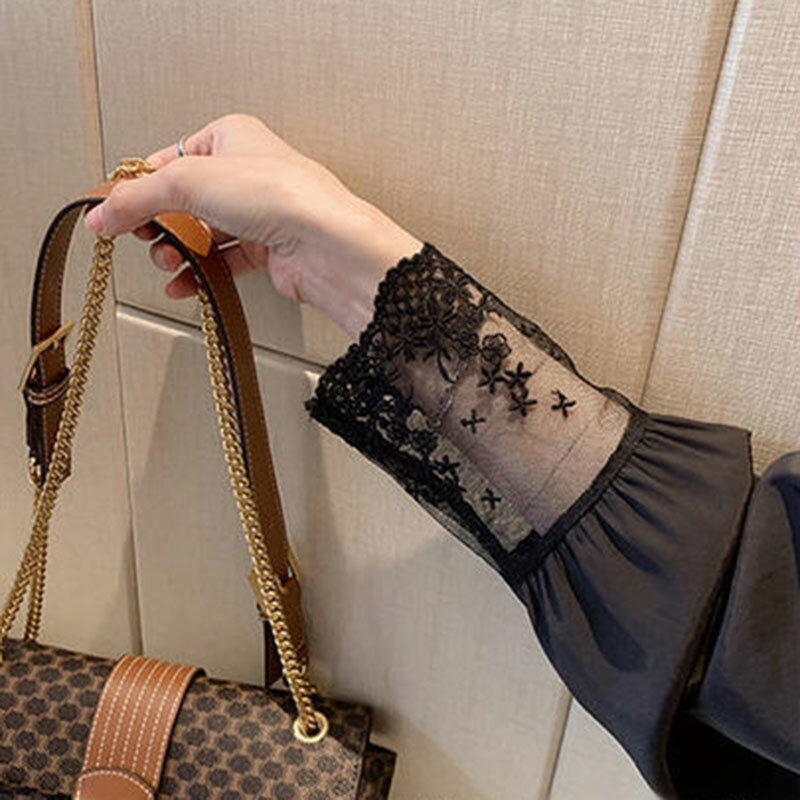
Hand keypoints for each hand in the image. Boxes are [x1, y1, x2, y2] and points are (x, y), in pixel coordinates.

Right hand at [84, 113, 423, 338]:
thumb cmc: (281, 196)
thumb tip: (102, 213)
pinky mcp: (269, 250)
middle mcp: (247, 173)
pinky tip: (184, 286)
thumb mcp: (190, 182)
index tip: (115, 210)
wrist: (328, 244)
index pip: (170, 159)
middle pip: (184, 200)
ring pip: (203, 233)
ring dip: (178, 252)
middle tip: (144, 239)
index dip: (141, 186)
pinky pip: (223, 262)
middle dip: (159, 225)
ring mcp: (260, 214)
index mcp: (232, 136)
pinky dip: (201, 275)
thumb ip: (139, 197)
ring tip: (166, 263)